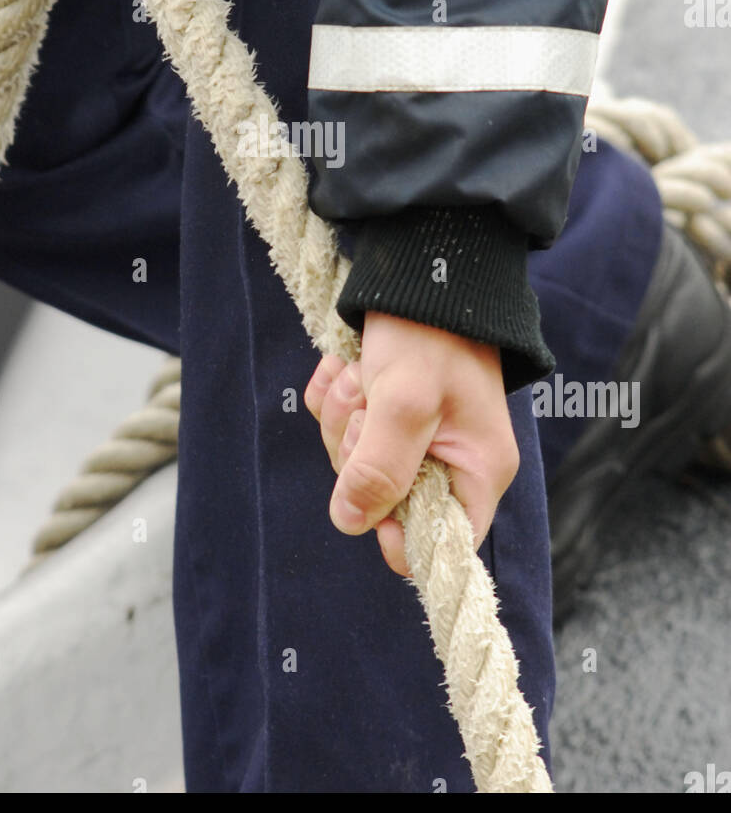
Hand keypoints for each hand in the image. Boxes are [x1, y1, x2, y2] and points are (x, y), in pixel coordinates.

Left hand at [303, 312, 518, 576]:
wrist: (422, 267)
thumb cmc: (428, 333)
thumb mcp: (404, 402)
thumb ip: (379, 468)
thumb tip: (351, 522)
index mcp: (477, 470)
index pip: (437, 546)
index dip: (393, 531)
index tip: (366, 495)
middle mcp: (450, 459)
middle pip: (382, 500)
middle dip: (357, 450)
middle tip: (367, 406)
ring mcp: (416, 433)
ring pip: (354, 459)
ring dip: (343, 414)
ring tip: (361, 373)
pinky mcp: (386, 407)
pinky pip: (341, 423)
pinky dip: (334, 394)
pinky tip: (347, 364)